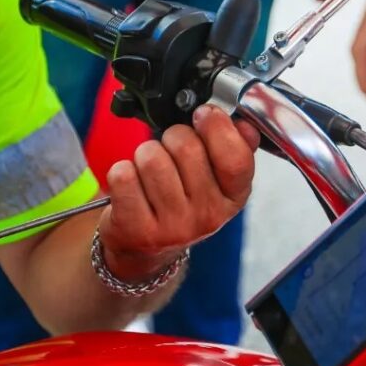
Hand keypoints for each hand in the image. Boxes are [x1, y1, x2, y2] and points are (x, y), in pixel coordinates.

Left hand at [98, 106, 258, 280]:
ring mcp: (173, 227)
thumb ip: (234, 147)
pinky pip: (123, 175)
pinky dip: (121, 171)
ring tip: (149, 171)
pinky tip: (132, 186)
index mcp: (233, 198)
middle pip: (186, 147)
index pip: (235, 157)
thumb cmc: (181, 203)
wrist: (145, 249)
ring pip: (151, 157)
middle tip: (169, 151)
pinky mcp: (137, 230)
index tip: (202, 115)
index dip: (217, 126)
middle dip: (172, 136)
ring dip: (144, 154)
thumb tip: (244, 125)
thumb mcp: (216, 180)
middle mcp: (208, 216)